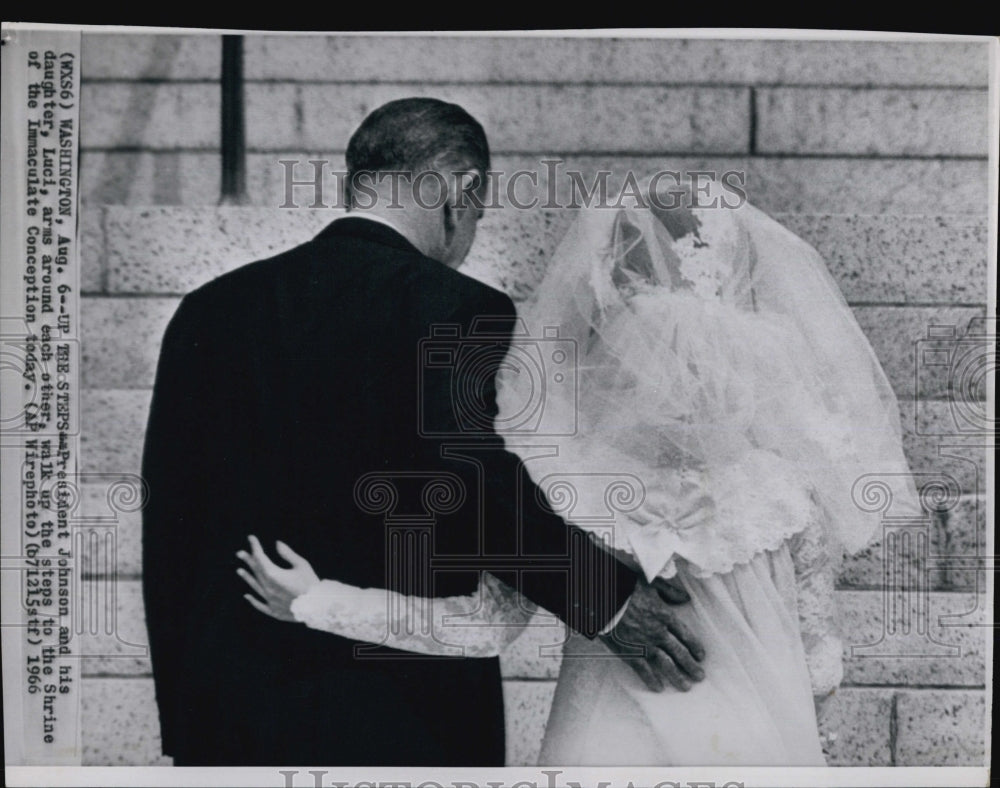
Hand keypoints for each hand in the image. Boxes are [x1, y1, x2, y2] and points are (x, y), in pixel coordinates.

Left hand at [236, 535, 318, 621]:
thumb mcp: (302, 565)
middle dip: (248, 560)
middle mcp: (268, 587)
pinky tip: (247, 596)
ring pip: (255, 586)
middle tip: (240, 553)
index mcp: (274, 575)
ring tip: (239, 570)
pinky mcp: (273, 611)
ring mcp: (269, 600)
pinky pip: (259, 605)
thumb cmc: (310, 583)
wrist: (317, 606)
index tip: (251, 538)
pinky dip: (252, 600)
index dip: (255, 547)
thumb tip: (277, 543)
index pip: (260, 558)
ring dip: (247, 577)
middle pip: (256, 571)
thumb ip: (287, 554)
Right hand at [599, 576, 705, 692]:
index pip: (685, 635)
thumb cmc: (627, 588)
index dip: (695, 646)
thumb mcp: (651, 584)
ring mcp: (645, 645)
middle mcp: (658, 633)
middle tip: (700, 676)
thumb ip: (670, 592)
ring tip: (686, 686)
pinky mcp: (630, 653)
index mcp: (665, 616)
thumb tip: (685, 598)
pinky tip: (659, 688)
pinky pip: (644, 670)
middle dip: (691, 666)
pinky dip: (652, 680)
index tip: (701, 656)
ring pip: (666, 664)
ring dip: (678, 676)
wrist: (604, 598)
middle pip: (680, 652)